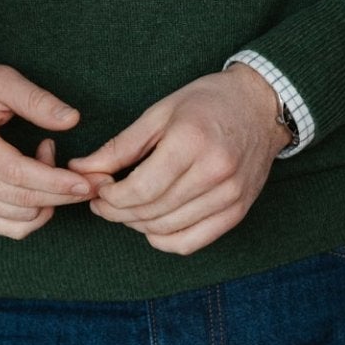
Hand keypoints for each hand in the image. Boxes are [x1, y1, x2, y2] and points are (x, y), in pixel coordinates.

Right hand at [0, 60, 94, 240]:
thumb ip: (35, 99)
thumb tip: (72, 120)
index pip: (17, 174)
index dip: (56, 182)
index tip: (87, 182)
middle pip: (22, 200)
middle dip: (64, 195)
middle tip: (94, 183)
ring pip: (19, 219)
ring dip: (48, 200)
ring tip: (49, 162)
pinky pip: (9, 228)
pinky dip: (33, 214)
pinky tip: (37, 186)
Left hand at [68, 64, 288, 256]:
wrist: (261, 106)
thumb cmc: (208, 102)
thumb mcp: (159, 113)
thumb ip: (120, 146)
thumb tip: (82, 169)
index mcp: (191, 142)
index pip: (140, 189)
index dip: (110, 197)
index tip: (97, 190)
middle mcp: (214, 173)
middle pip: (151, 212)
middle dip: (117, 212)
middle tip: (101, 201)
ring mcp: (230, 196)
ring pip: (168, 230)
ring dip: (137, 225)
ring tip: (124, 209)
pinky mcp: (238, 211)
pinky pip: (192, 242)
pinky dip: (164, 240)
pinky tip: (151, 225)